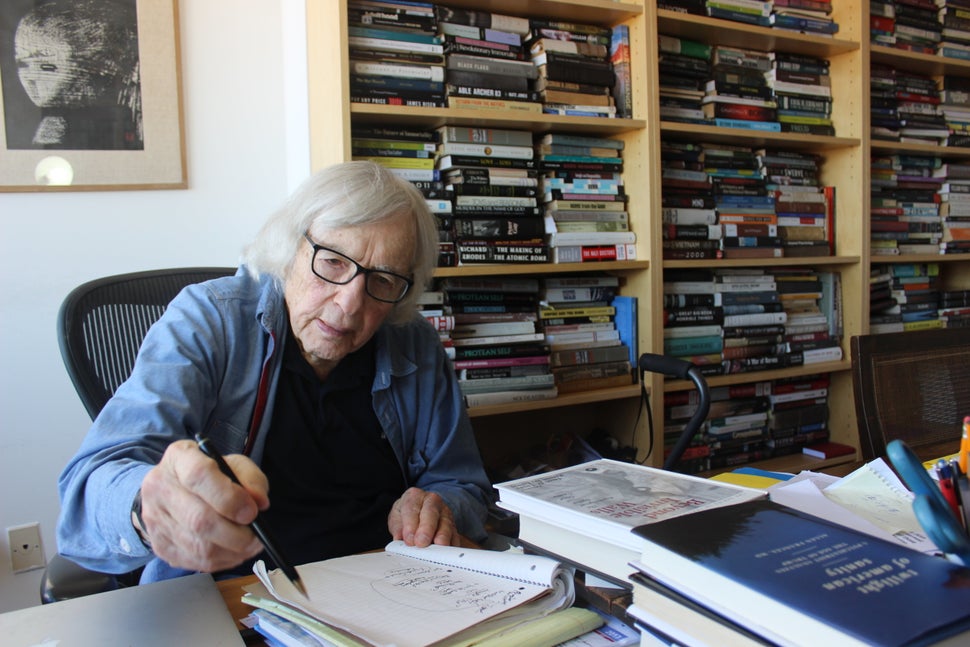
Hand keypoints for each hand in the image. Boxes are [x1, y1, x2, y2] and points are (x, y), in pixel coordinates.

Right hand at [135, 439, 268, 571]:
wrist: (170, 490)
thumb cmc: (208, 476)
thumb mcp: (232, 464)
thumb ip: (251, 478)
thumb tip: (259, 502)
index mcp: (179, 458)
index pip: (199, 476)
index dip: (229, 497)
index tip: (252, 511)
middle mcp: (160, 487)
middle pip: (199, 519)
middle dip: (236, 534)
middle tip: (256, 536)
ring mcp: (155, 519)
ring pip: (198, 546)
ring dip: (232, 551)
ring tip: (249, 545)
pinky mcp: (159, 545)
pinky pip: (195, 561)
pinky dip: (222, 561)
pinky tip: (233, 552)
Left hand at [388, 487, 458, 547]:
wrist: (420, 510)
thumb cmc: (406, 514)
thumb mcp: (396, 517)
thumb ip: (397, 527)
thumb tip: (399, 538)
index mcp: (414, 496)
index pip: (411, 508)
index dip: (410, 525)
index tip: (409, 539)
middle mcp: (432, 501)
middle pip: (430, 513)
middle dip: (426, 529)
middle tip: (421, 543)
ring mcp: (444, 512)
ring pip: (445, 523)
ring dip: (442, 536)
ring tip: (438, 546)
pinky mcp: (453, 525)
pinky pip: (455, 534)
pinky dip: (452, 543)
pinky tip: (448, 551)